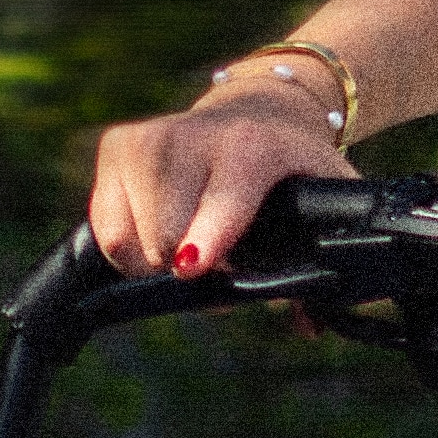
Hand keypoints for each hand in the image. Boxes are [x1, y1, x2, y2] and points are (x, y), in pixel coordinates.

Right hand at [87, 79, 358, 275]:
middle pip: (165, 237)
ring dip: (157, 262)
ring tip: (190, 247)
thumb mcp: (326, 197)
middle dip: (188, 270)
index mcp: (252, 148)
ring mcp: (149, 138)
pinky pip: (107, 231)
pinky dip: (127, 251)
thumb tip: (309, 329)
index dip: (206, 240)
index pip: (221, 202)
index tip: (194, 267)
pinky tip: (156, 235)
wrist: (257, 108)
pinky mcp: (116, 144)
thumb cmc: (291, 170)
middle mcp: (194, 136)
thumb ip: (330, 259)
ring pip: (129, 240)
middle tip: (215, 265)